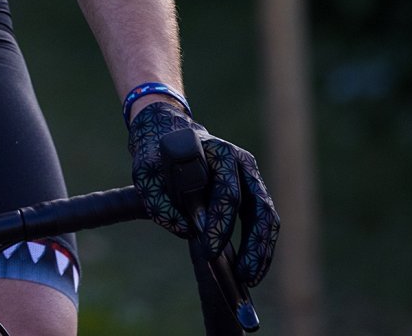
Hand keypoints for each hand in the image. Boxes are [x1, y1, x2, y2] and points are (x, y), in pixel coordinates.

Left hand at [127, 101, 278, 286]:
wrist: (168, 134)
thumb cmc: (156, 155)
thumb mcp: (145, 172)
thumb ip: (158, 200)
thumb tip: (184, 229)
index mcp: (218, 152)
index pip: (227, 192)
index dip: (220, 223)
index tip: (210, 249)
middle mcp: (241, 163)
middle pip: (258, 207)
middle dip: (251, 245)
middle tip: (240, 274)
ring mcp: (250, 177)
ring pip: (267, 217)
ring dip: (261, 250)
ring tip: (249, 278)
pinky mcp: (252, 191)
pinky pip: (263, 221)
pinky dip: (261, 246)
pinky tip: (251, 268)